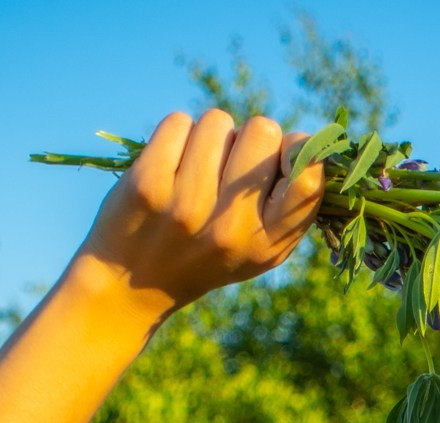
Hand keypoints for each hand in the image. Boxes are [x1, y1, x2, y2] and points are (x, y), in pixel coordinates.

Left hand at [69, 109, 324, 318]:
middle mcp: (232, 227)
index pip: (309, 177)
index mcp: (268, 244)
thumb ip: (291, 207)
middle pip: (263, 130)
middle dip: (247, 137)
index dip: (299, 150)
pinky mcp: (148, 185)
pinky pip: (178, 122)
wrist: (131, 284)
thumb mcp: (260, 249)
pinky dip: (175, 134)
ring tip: (195, 169)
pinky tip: (169, 164)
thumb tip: (307, 141)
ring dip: (208, 135)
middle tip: (227, 167)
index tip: (281, 157)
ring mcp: (188, 205)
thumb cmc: (207, 254)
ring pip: (218, 121)